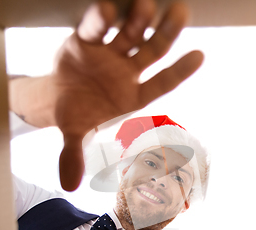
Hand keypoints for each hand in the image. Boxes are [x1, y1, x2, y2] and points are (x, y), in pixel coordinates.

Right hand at [52, 0, 202, 190]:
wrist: (55, 96)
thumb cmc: (75, 114)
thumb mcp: (74, 134)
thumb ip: (73, 155)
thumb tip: (69, 185)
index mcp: (132, 95)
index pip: (162, 82)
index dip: (179, 71)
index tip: (200, 55)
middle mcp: (126, 71)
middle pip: (152, 50)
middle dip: (165, 34)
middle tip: (180, 13)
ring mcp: (109, 53)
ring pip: (130, 34)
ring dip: (139, 19)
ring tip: (147, 5)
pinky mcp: (87, 40)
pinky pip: (97, 27)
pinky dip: (102, 19)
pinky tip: (109, 8)